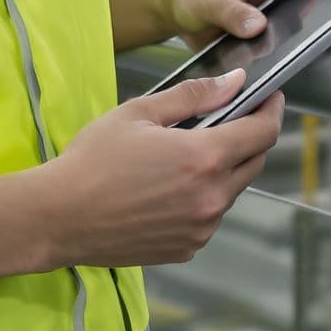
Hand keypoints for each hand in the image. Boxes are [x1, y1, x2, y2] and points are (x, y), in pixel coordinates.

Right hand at [38, 71, 286, 268]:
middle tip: (229, 121)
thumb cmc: (92, 161)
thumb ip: (194, 95)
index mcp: (205, 158)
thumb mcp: (140, 113)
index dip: (272, 111)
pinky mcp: (187, 248)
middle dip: (249, 138)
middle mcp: (211, 198)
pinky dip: (202, 198)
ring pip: (231, 191)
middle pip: (254, 162)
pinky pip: (209, 216)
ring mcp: (201, 228)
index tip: (270, 98)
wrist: (58, 217)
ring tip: (184, 157)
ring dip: (222, 170)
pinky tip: (169, 188)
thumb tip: (235, 82)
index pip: (263, 132)